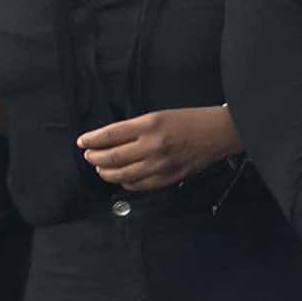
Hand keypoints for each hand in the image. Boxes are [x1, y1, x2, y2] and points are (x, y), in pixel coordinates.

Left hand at [76, 106, 237, 190]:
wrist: (218, 133)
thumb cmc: (190, 120)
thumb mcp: (159, 115)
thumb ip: (135, 128)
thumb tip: (110, 140)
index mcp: (149, 125)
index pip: (111, 135)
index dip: (92, 140)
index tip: (83, 142)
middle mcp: (153, 146)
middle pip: (112, 157)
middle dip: (95, 158)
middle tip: (89, 156)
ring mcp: (161, 164)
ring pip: (122, 175)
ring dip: (107, 173)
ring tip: (101, 168)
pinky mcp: (168, 177)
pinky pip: (139, 185)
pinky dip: (126, 183)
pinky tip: (122, 178)